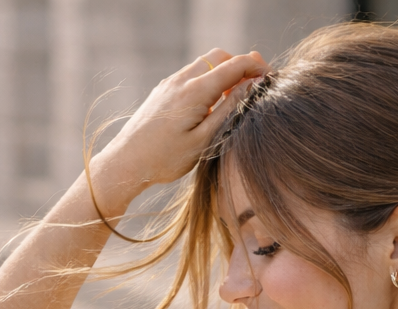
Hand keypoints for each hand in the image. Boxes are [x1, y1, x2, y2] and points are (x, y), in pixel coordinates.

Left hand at [88, 48, 266, 216]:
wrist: (126, 163)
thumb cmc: (166, 159)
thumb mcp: (204, 139)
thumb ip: (229, 109)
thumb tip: (251, 86)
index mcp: (195, 91)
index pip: (235, 65)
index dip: (257, 67)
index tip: (271, 78)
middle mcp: (182, 80)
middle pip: (219, 56)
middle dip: (240, 65)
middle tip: (255, 86)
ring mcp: (170, 83)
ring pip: (204, 64)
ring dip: (224, 73)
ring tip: (235, 99)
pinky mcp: (163, 91)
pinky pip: (191, 75)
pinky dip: (208, 80)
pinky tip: (211, 105)